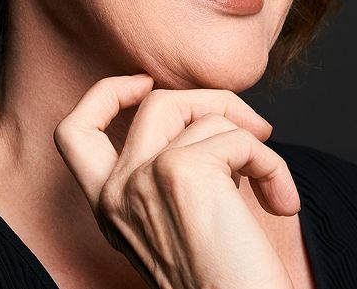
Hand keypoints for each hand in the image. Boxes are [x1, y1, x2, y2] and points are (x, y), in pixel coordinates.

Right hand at [54, 74, 299, 288]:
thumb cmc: (225, 281)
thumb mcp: (181, 221)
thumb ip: (173, 172)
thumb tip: (211, 113)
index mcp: (108, 208)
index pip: (74, 132)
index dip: (106, 95)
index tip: (145, 86)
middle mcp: (115, 194)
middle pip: (155, 102)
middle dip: (214, 102)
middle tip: (255, 130)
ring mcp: (143, 180)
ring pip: (202, 113)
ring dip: (253, 138)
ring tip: (271, 182)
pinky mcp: (182, 173)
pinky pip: (241, 138)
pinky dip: (272, 165)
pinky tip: (282, 202)